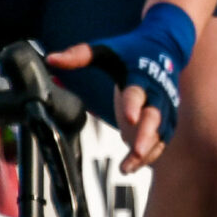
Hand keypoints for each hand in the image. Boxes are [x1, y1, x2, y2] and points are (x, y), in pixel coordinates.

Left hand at [46, 43, 166, 170]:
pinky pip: (161, 141)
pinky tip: (131, 168)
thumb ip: (78, 55)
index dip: (133, 104)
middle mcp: (156, 93)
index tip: (129, 118)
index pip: (137, 91)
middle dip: (147, 134)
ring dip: (146, 152)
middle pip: (155, 116)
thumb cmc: (130, 50)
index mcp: (140, 75)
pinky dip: (149, 156)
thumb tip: (50, 59)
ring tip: (127, 168)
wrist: (165, 47)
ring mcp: (164, 108)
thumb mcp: (105, 50)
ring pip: (160, 133)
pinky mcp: (166, 119)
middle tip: (135, 150)